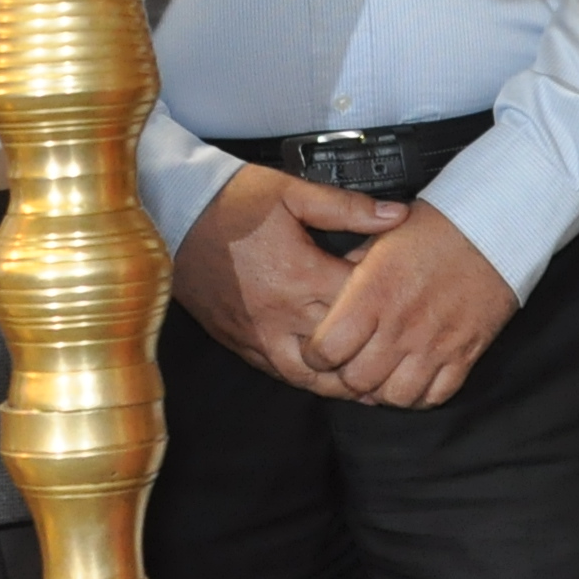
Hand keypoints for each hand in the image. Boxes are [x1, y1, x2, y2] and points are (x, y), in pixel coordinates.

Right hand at [169, 165, 403, 396]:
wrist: (173, 215)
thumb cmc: (232, 202)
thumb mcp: (292, 192)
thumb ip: (347, 207)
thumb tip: (397, 216)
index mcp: (299, 274)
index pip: (360, 303)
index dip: (387, 302)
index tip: (405, 297)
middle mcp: (281, 313)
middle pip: (343, 350)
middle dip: (374, 354)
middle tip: (403, 355)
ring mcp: (259, 334)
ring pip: (311, 376)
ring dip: (342, 381)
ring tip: (373, 385)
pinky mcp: (240, 342)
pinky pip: (280, 373)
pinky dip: (308, 380)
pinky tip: (326, 379)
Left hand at [300, 203, 517, 408]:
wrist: (491, 228)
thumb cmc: (434, 228)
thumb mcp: (379, 239)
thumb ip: (349, 273)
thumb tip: (328, 298)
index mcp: (373, 293)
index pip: (327, 350)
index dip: (317, 355)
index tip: (320, 349)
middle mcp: (401, 325)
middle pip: (357, 381)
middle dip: (346, 377)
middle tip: (350, 364)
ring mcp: (434, 344)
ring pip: (394, 397)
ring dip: (382, 390)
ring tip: (381, 373)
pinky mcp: (464, 354)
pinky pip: (434, 397)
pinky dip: (419, 395)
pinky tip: (412, 377)